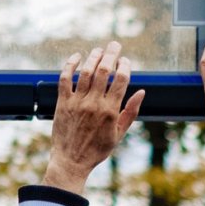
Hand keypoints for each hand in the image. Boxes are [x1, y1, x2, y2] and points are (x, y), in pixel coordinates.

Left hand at [42, 43, 145, 193]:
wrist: (71, 161)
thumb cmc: (97, 149)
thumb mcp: (119, 134)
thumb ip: (131, 112)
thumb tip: (142, 92)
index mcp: (110, 111)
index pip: (120, 80)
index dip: (124, 66)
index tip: (125, 60)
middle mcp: (93, 104)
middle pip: (103, 71)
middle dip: (111, 54)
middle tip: (114, 44)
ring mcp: (77, 102)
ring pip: (85, 72)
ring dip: (92, 57)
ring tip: (98, 50)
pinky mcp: (62, 103)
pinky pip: (64, 79)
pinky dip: (69, 65)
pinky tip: (76, 57)